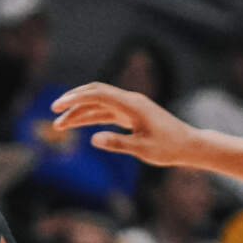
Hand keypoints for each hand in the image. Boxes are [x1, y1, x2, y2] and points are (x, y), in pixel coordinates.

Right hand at [49, 82, 198, 166]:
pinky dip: (90, 117)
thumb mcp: (142, 149)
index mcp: (131, 105)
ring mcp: (130, 107)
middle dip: (73, 101)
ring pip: (98, 104)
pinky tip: (78, 124)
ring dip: (79, 113)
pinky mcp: (131, 115)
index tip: (58, 106)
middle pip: (95, 93)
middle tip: (54, 111)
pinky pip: (106, 112)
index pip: (98, 94)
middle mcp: (129, 101)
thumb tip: (93, 139)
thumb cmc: (169, 147)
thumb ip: (118, 143)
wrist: (189, 145)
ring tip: (59, 126)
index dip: (75, 98)